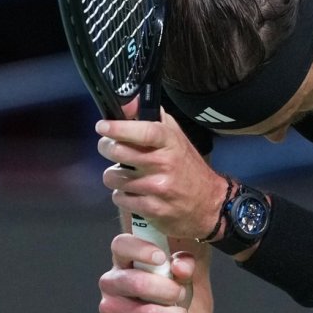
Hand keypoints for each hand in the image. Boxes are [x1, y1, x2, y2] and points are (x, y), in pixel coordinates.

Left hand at [96, 107, 228, 239]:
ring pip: (113, 177)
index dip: (120, 127)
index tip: (103, 126)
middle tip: (112, 149)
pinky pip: (119, 198)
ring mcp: (157, 188)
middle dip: (108, 148)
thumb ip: (154, 120)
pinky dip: (123, 196)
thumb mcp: (177, 139)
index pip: (145, 131)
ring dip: (116, 176)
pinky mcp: (151, 209)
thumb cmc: (188, 168)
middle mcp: (164, 164)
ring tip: (129, 176)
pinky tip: (136, 194)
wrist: (210, 204)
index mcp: (171, 143)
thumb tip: (128, 103)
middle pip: (119, 152)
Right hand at [98, 233, 195, 312]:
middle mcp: (112, 282)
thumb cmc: (171, 295)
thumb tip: (180, 267)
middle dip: (168, 291)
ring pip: (143, 312)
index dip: (140, 249)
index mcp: (126, 260)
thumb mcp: (183, 277)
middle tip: (181, 295)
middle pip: (136, 282)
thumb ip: (185, 265)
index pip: (122, 245)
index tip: (162, 258)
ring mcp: (109, 308)